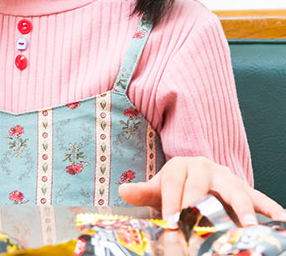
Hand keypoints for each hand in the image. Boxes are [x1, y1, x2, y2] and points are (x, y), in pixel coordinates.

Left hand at [118, 156, 285, 224]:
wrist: (196, 174)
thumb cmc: (175, 186)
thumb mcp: (157, 188)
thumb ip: (142, 192)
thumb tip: (122, 191)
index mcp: (179, 166)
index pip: (173, 185)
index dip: (171, 204)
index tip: (171, 224)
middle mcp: (205, 168)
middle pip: (202, 187)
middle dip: (201, 208)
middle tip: (202, 227)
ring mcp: (227, 178)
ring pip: (236, 192)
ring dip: (243, 209)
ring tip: (247, 226)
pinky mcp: (245, 188)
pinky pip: (260, 198)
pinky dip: (271, 209)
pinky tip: (282, 220)